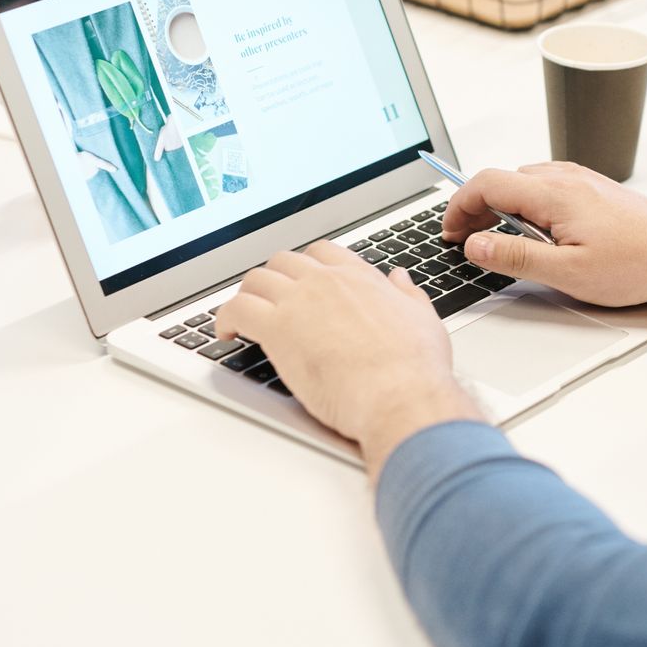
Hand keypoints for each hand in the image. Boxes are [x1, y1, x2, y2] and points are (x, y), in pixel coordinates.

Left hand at [215, 241, 482, 480]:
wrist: (399, 394)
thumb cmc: (414, 368)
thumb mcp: (423, 319)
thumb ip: (408, 294)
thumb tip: (400, 278)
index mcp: (360, 277)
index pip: (322, 252)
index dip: (305, 265)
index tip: (299, 281)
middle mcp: (326, 281)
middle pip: (283, 262)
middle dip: (273, 279)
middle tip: (268, 301)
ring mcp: (299, 302)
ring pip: (256, 280)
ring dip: (247, 295)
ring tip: (242, 317)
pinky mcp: (277, 329)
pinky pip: (237, 309)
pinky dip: (224, 318)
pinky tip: (225, 333)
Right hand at [441, 162, 646, 312]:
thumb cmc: (639, 263)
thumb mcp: (568, 273)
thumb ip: (516, 258)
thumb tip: (476, 245)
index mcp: (553, 193)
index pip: (486, 183)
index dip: (459, 207)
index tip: (450, 232)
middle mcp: (565, 177)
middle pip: (503, 181)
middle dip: (477, 210)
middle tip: (469, 244)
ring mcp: (581, 180)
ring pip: (525, 185)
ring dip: (504, 210)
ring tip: (503, 245)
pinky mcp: (594, 190)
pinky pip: (547, 190)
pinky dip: (529, 208)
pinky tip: (539, 237)